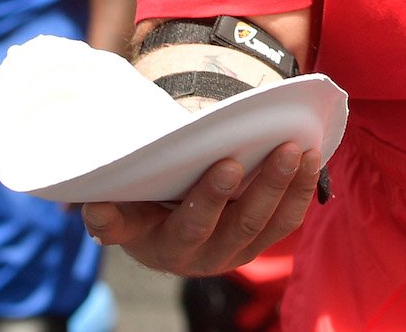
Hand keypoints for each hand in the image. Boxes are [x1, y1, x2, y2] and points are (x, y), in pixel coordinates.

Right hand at [82, 143, 322, 274]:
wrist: (168, 226)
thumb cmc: (142, 205)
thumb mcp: (122, 209)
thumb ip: (111, 210)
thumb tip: (93, 206)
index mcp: (164, 246)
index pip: (187, 225)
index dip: (206, 200)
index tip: (226, 166)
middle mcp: (203, 255)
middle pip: (236, 225)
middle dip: (253, 188)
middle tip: (265, 154)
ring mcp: (236, 250)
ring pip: (266, 223)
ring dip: (285, 186)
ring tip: (297, 149)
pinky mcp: (260, 241)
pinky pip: (286, 220)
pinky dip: (301, 189)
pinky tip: (312, 158)